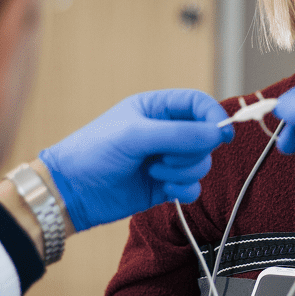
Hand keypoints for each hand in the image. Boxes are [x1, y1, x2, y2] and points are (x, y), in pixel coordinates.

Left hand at [39, 90, 232, 230]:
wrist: (71, 191)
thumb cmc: (93, 152)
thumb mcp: (135, 135)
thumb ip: (179, 134)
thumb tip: (217, 133)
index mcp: (156, 109)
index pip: (198, 104)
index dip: (214, 117)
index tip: (223, 134)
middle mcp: (165, 132)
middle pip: (204, 138)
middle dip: (190, 152)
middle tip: (163, 157)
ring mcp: (165, 159)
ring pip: (201, 164)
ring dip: (183, 171)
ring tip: (154, 172)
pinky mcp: (164, 185)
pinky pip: (192, 186)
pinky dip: (183, 190)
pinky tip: (163, 190)